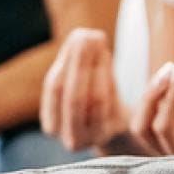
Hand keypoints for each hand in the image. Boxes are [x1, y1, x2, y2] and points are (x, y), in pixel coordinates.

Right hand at [40, 28, 125, 150]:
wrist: (120, 128)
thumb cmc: (96, 99)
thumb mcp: (82, 82)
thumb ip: (76, 61)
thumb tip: (82, 35)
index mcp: (52, 124)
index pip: (54, 89)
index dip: (66, 61)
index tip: (78, 35)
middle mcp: (68, 136)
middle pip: (70, 95)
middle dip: (79, 62)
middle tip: (89, 35)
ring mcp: (91, 139)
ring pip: (90, 99)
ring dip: (96, 67)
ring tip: (100, 42)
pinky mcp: (110, 135)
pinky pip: (108, 105)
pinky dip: (107, 79)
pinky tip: (108, 59)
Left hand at [131, 63, 173, 154]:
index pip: (163, 127)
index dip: (168, 97)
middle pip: (142, 127)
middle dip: (151, 97)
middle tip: (170, 70)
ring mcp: (171, 142)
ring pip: (145, 118)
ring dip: (154, 93)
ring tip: (173, 69)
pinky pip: (157, 109)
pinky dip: (162, 92)